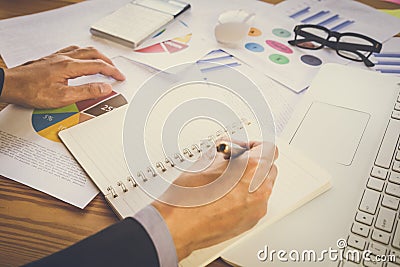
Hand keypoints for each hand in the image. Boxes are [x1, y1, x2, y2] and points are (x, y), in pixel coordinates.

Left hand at [0, 45, 124, 108]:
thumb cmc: (31, 91)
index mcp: (70, 67)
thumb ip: (86, 91)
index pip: (98, 66)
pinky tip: (80, 58)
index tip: (120, 77)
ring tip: (103, 63)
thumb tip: (104, 87)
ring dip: (96, 56)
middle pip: (93, 54)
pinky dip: (83, 54)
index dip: (112, 72)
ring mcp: (56, 57)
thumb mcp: (63, 97)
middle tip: (115, 70)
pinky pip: (71, 51)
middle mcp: (64, 58)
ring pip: (82, 50)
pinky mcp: (50, 60)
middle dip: (107, 62)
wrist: (11, 85)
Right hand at [152, 142, 277, 259]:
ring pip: (263, 186)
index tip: (243, 148)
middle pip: (269, 168)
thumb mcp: (206, 160)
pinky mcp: (250, 222)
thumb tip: (230, 148)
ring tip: (226, 180)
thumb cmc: (188, 197)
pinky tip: (225, 196)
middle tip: (233, 162)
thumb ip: (226, 150)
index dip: (253, 145)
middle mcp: (259, 189)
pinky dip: (246, 197)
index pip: (269, 148)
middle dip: (253, 163)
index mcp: (252, 169)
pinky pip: (256, 203)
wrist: (178, 226)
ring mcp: (257, 208)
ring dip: (250, 180)